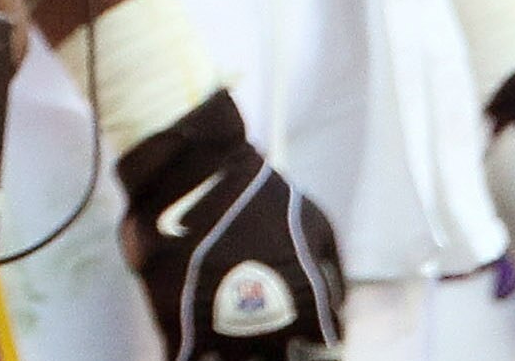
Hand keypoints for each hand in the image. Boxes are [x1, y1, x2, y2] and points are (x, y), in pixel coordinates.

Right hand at [117, 92, 345, 359]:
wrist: (189, 172)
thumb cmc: (257, 194)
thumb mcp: (314, 218)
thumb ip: (333, 266)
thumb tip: (337, 302)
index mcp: (305, 304)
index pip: (325, 338)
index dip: (316, 325)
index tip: (303, 311)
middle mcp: (268, 328)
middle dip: (274, 345)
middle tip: (262, 318)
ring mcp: (222, 332)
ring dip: (234, 353)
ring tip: (229, 329)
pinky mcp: (177, 327)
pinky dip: (191, 356)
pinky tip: (192, 339)